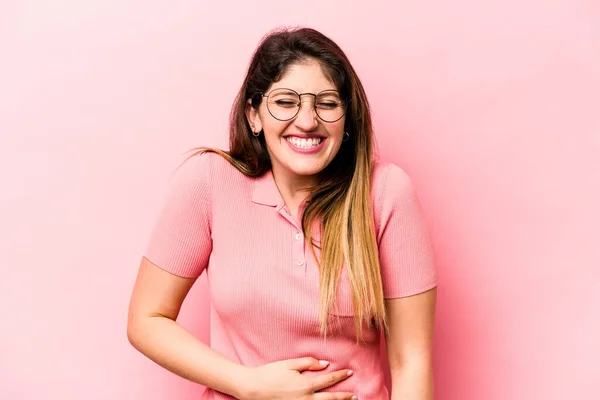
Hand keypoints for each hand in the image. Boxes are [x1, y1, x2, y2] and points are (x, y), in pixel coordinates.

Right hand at [239, 357, 355, 399]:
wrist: (253, 388)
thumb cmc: (270, 373)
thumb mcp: (290, 364)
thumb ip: (308, 363)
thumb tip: (325, 364)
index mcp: (306, 384)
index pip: (328, 380)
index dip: (340, 376)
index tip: (350, 372)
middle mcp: (306, 399)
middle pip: (330, 399)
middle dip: (344, 397)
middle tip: (355, 396)